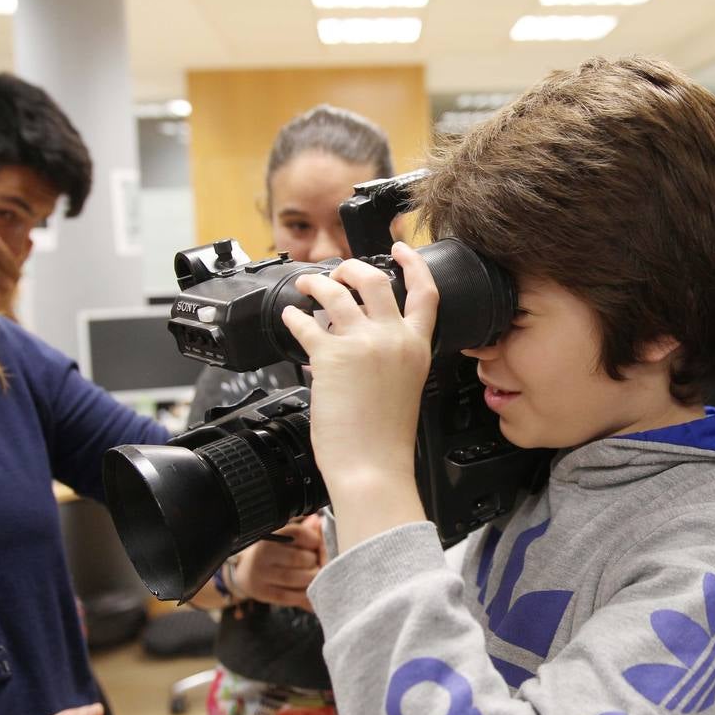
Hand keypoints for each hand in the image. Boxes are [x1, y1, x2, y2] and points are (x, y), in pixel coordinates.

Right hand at [232, 515, 324, 609]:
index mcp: (271, 535)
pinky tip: (312, 595)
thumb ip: (304, 532)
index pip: (296, 533)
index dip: (314, 539)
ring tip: (317, 577)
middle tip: (320, 564)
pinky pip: (288, 597)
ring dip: (311, 580)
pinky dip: (304, 597)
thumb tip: (318, 523)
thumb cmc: (274, 552)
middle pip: (298, 558)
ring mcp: (261, 573)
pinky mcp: (262, 592)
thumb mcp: (285, 538)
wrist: (245, 570)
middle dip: (315, 562)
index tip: (319, 544)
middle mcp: (263, 552)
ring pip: (294, 578)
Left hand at [282, 242, 436, 549]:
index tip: (401, 248)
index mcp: (418, 348)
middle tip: (339, 271)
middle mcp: (394, 339)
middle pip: (375, 280)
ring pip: (337, 292)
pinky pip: (306, 322)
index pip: (426, 294)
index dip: (414, 264)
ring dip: (316, 283)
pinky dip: (293, 316)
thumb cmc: (385, 441)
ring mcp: (363, 344)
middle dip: (352, 267)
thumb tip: (347, 343)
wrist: (372, 466)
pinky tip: (288, 317)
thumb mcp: (400, 389)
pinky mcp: (331, 355)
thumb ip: (384, 360)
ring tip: (305, 284)